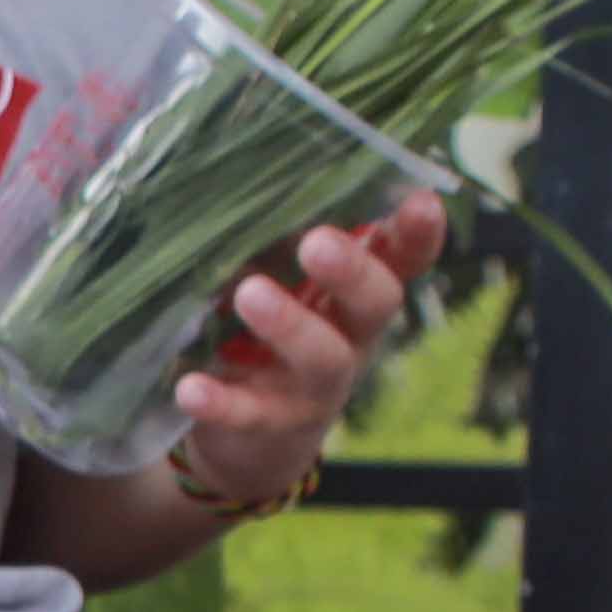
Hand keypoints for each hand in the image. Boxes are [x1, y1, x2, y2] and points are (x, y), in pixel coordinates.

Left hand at [168, 188, 441, 505]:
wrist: (249, 445)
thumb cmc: (268, 339)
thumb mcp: (284, 287)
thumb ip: (279, 241)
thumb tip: (249, 166)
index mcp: (355, 297)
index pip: (401, 261)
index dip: (418, 236)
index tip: (422, 202)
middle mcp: (350, 339)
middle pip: (376, 304)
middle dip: (352, 271)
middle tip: (318, 242)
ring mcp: (315, 388)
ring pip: (322, 358)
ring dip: (290, 325)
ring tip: (250, 293)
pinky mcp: (272, 427)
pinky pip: (251, 415)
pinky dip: (222, 401)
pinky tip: (189, 387)